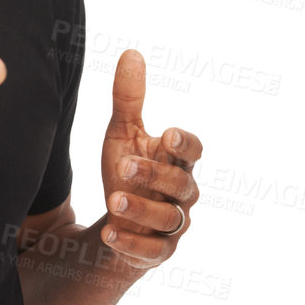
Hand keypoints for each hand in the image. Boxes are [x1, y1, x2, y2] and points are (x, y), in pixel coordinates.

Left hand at [99, 49, 201, 269]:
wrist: (118, 221)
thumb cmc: (128, 171)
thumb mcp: (122, 134)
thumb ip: (128, 99)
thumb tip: (131, 53)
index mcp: (178, 161)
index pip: (194, 151)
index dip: (185, 144)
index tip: (169, 134)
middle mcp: (182, 194)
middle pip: (180, 184)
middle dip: (154, 175)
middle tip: (124, 166)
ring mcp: (173, 226)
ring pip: (167, 220)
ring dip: (141, 210)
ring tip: (113, 199)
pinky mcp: (158, 252)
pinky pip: (151, 251)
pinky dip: (131, 243)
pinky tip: (110, 233)